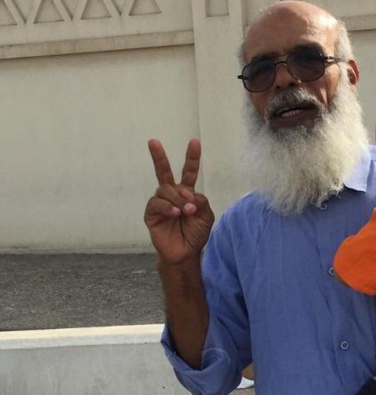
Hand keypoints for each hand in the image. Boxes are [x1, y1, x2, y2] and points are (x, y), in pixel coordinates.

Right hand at [144, 138, 214, 264]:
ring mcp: (160, 203)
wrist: (185, 253)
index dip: (192, 157)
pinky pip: (156, 203)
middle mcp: (172, 194)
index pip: (189, 172)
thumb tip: (189, 194)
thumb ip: (201, 202)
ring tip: (186, 211)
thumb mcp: (206, 216)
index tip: (195, 141)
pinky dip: (168, 207)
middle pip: (164, 171)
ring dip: (178, 198)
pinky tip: (175, 213)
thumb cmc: (196, 233)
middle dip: (158, 156)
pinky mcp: (151, 214)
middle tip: (153, 141)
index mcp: (187, 192)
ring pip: (165, 190)